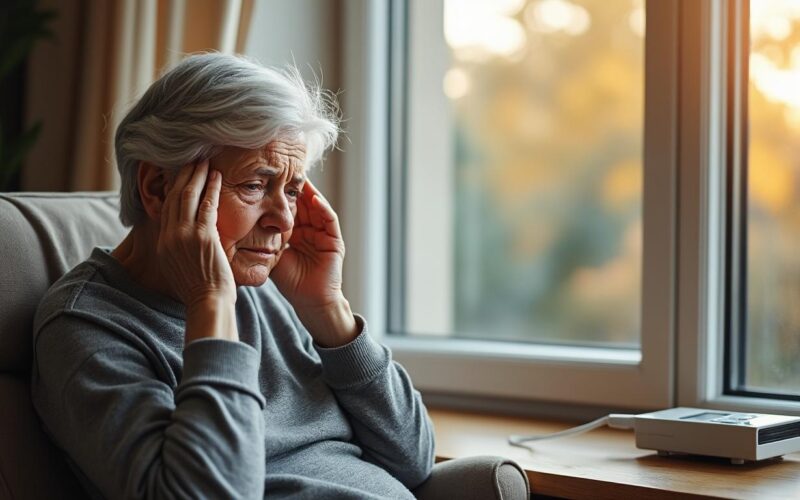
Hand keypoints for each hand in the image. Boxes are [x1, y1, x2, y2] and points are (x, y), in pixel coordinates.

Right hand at [157, 161, 235, 309]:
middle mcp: (169, 236)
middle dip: (183, 175)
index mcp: (163, 244)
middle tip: (192, 159)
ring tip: (204, 162)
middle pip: (173, 197)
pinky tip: (218, 176)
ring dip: (197, 176)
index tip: (181, 174)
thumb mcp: (181, 268)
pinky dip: (212, 188)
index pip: (165, 208)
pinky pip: (207, 205)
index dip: (173, 188)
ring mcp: (184, 235)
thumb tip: (189, 241)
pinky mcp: (202, 237)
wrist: (207, 303)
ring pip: (188, 196)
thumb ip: (181, 249)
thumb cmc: (201, 290)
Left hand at [271, 181, 356, 346]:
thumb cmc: (290, 282)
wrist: (310, 301)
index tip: (268, 178)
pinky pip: (329, 218)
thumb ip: (260, 240)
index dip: (279, 192)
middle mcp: (311, 229)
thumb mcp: (271, 255)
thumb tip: (235, 228)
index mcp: (296, 232)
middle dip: (294, 186)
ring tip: (299, 176)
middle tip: (284, 167)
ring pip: (316, 205)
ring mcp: (324, 233)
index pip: (287, 206)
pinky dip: (322, 206)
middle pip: (302, 201)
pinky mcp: (334, 239)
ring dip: (308, 191)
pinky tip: (313, 196)